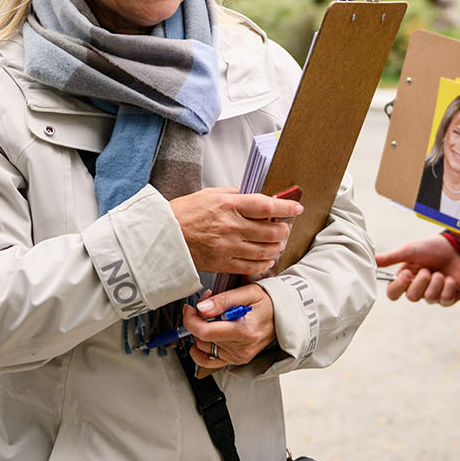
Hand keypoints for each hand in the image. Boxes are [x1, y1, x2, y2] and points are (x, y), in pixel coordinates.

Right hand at [169, 188, 302, 274]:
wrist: (164, 236)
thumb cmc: (185, 213)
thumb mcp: (210, 194)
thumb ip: (236, 194)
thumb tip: (257, 194)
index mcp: (228, 205)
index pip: (266, 207)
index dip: (286, 208)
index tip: (295, 207)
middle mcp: (231, 227)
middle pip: (271, 232)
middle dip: (283, 230)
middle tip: (283, 228)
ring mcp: (228, 247)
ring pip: (266, 251)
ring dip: (276, 247)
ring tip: (276, 243)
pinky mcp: (224, 263)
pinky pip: (253, 266)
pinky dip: (264, 263)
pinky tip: (265, 258)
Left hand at [182, 285, 275, 369]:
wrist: (283, 317)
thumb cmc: (268, 303)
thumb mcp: (248, 292)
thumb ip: (223, 300)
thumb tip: (202, 308)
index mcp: (244, 331)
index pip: (205, 331)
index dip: (191, 318)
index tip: (190, 308)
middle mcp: (241, 348)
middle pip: (202, 338)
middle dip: (198, 320)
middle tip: (208, 305)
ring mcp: (238, 357)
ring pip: (203, 347)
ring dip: (201, 331)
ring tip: (213, 318)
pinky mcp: (236, 360)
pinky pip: (208, 360)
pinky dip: (202, 349)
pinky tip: (206, 337)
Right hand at [375, 235, 459, 305]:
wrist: (458, 249)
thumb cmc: (432, 248)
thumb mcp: (410, 250)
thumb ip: (391, 257)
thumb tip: (372, 260)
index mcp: (406, 277)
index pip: (393, 292)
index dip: (399, 286)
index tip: (407, 274)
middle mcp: (418, 288)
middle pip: (412, 297)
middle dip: (421, 282)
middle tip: (428, 269)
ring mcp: (433, 295)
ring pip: (429, 298)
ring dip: (437, 282)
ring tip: (441, 272)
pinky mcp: (448, 299)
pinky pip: (444, 300)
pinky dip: (449, 287)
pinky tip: (451, 279)